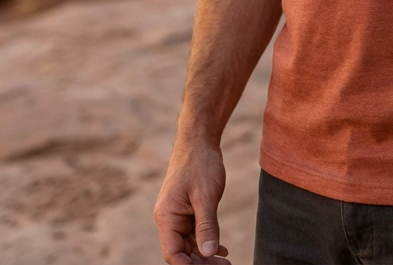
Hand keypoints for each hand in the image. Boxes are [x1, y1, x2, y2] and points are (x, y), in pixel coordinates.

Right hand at [154, 139, 230, 263]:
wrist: (200, 140)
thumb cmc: (200, 164)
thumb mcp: (206, 196)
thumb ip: (207, 226)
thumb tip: (208, 253)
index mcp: (167, 217)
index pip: (173, 253)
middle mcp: (169, 219)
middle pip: (182, 252)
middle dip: (201, 262)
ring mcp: (178, 214)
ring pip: (190, 244)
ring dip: (206, 254)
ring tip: (226, 262)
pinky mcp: (188, 209)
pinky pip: (196, 232)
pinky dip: (208, 241)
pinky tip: (222, 250)